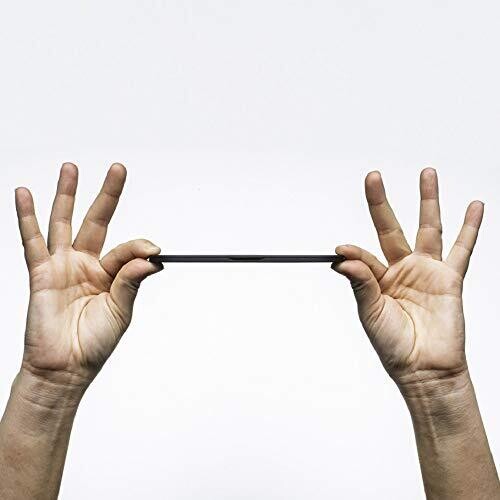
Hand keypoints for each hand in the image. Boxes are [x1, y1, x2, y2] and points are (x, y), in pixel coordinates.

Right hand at [16, 163, 162, 388]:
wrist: (64, 368)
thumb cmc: (94, 343)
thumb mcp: (121, 311)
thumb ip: (131, 281)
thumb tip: (150, 257)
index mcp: (109, 274)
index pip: (125, 249)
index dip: (139, 247)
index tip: (153, 249)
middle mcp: (86, 264)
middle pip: (96, 220)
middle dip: (106, 194)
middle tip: (118, 169)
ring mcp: (62, 266)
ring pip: (64, 222)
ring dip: (66, 194)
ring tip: (71, 168)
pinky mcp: (40, 273)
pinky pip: (32, 241)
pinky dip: (28, 217)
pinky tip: (25, 194)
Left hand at [333, 168, 483, 388]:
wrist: (425, 369)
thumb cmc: (394, 345)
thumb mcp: (371, 313)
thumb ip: (360, 282)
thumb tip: (342, 257)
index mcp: (378, 279)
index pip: (364, 255)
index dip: (353, 251)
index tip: (341, 249)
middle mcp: (401, 269)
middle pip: (390, 227)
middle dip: (381, 201)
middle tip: (373, 176)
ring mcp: (427, 271)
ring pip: (428, 228)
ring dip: (428, 200)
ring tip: (426, 173)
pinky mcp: (450, 278)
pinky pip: (462, 248)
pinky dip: (469, 227)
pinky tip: (473, 206)